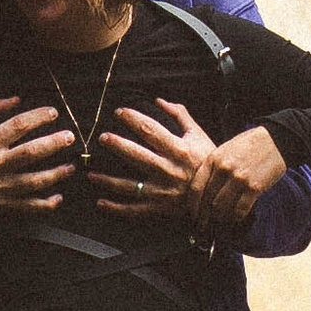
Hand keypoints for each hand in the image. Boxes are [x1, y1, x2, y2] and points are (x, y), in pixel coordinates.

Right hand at [0, 97, 77, 213]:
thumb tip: (16, 99)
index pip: (18, 125)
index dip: (38, 117)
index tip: (53, 113)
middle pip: (30, 152)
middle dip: (53, 143)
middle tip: (70, 137)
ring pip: (34, 181)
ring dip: (56, 174)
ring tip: (71, 166)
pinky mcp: (1, 203)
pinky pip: (27, 206)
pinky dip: (45, 204)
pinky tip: (58, 197)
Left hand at [94, 95, 212, 211]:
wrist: (219, 194)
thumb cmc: (206, 162)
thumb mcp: (198, 135)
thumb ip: (180, 116)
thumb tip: (159, 101)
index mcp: (178, 149)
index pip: (150, 129)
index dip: (132, 119)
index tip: (119, 112)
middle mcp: (168, 169)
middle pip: (136, 155)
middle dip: (116, 145)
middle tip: (102, 138)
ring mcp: (162, 191)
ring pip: (129, 185)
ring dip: (107, 180)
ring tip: (91, 174)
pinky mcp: (159, 208)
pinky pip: (134, 209)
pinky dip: (116, 207)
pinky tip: (100, 202)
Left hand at [190, 124, 287, 237]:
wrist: (275, 140)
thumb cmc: (248, 145)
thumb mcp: (224, 150)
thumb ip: (213, 167)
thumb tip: (203, 190)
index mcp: (213, 159)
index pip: (196, 188)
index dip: (193, 205)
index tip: (193, 214)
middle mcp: (224, 170)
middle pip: (208, 200)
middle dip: (204, 216)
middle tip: (203, 226)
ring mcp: (239, 179)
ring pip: (222, 207)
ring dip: (220, 217)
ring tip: (220, 222)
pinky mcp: (254, 187)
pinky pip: (240, 209)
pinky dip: (236, 217)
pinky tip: (235, 218)